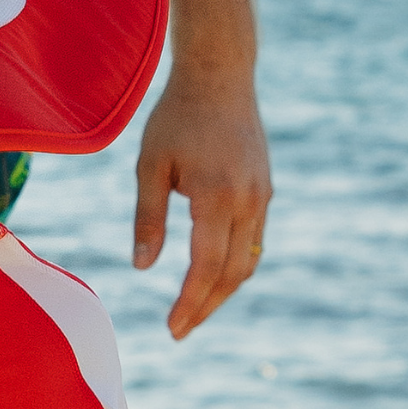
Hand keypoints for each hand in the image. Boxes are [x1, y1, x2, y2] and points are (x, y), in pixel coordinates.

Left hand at [131, 64, 270, 338]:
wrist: (220, 77)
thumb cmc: (176, 118)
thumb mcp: (149, 167)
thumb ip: (148, 219)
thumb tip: (142, 268)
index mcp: (216, 195)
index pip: (206, 265)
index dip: (190, 301)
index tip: (173, 328)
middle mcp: (247, 199)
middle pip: (233, 272)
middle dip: (206, 306)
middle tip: (180, 332)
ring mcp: (261, 195)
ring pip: (249, 260)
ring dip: (223, 291)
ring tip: (194, 312)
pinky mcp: (265, 190)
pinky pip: (254, 240)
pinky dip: (235, 266)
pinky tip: (212, 278)